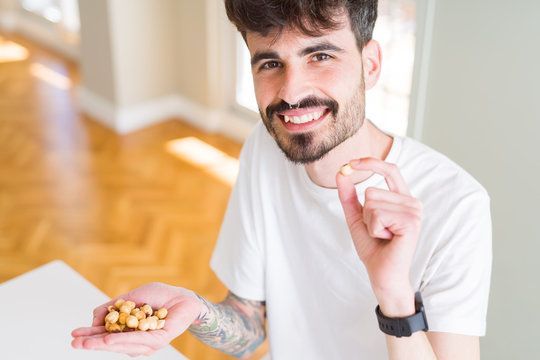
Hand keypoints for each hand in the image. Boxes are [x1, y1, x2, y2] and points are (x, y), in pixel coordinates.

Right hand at [71, 282, 202, 356]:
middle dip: (92, 343)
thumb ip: (113, 306)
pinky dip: (123, 340)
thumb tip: (93, 316)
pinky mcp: (160, 340)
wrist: (182, 296)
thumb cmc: (159, 296)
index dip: (90, 335)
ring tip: (89, 342)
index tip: (73, 334)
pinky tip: (108, 339)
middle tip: (75, 342)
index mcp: (129, 331)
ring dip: (104, 343)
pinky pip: (140, 341)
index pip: (106, 334)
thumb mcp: (130, 298)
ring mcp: (148, 343)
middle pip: (112, 344)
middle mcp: (137, 340)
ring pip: (123, 345)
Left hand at [336, 158, 422, 315]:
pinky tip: (387, 239)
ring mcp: (414, 211)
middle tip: (378, 231)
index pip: (391, 169)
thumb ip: (349, 195)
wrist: (382, 274)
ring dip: (370, 223)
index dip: (371, 163)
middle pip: (372, 191)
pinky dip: (374, 229)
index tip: (351, 162)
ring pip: (373, 202)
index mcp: (402, 199)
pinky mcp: (411, 222)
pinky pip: (377, 215)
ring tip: (383, 235)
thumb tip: (341, 171)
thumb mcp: (357, 217)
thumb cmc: (373, 247)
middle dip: (365, 213)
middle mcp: (412, 202)